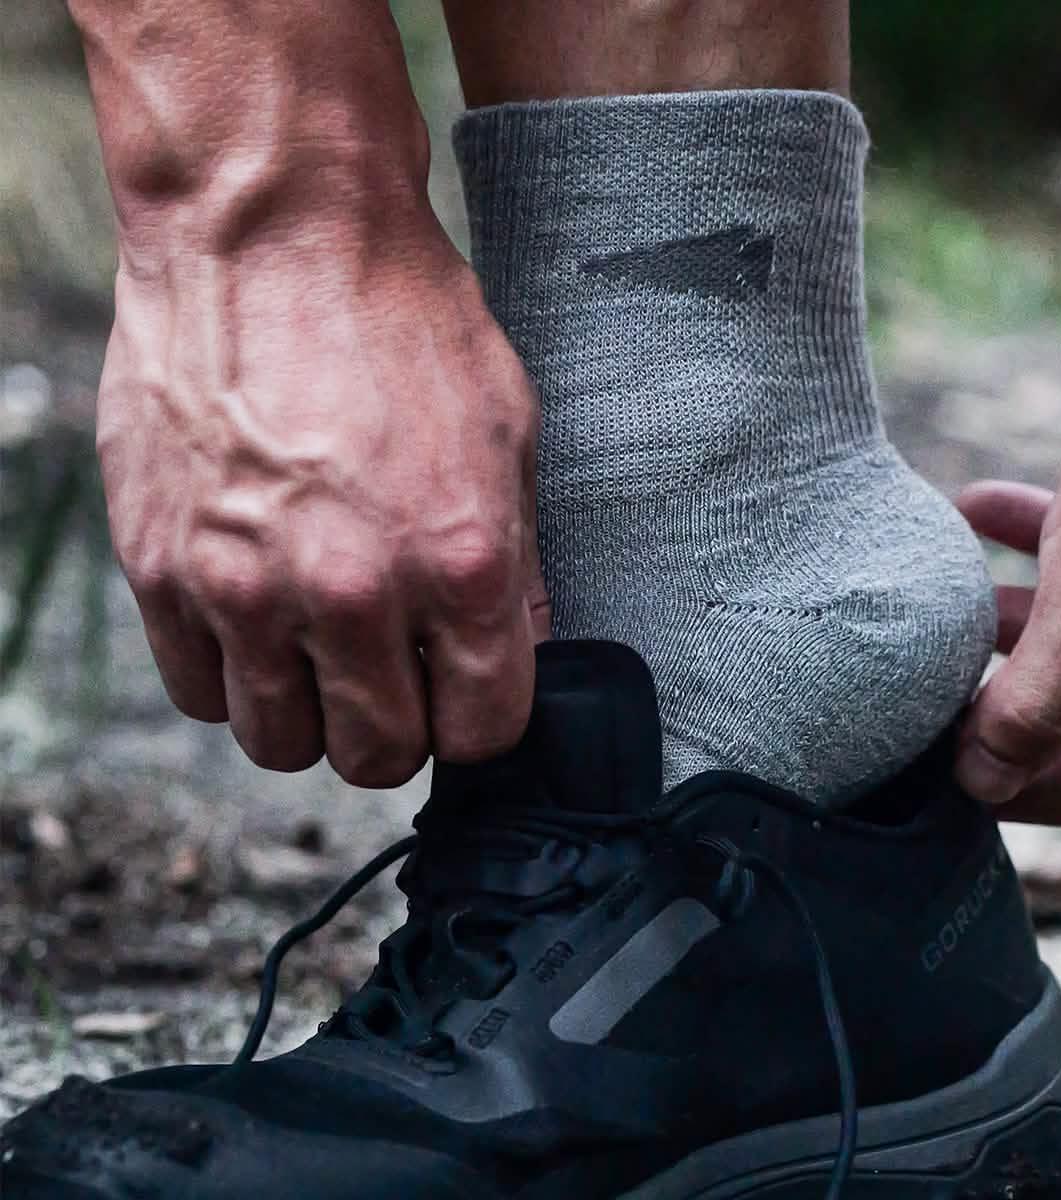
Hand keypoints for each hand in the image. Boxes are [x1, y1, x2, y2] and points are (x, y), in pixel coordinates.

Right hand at [99, 216, 548, 786]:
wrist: (274, 230)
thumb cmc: (402, 319)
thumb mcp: (507, 433)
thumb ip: (518, 563)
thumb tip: (518, 646)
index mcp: (459, 563)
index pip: (482, 729)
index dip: (480, 720)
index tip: (466, 693)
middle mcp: (352, 592)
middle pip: (380, 754)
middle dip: (400, 729)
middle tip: (396, 678)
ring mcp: (244, 587)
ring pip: (282, 743)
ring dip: (312, 714)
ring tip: (322, 653)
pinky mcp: (161, 569)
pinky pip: (198, 692)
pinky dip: (234, 677)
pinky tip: (258, 622)